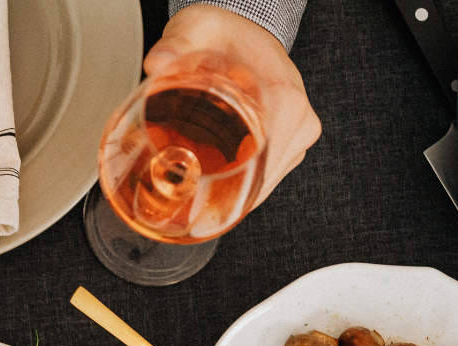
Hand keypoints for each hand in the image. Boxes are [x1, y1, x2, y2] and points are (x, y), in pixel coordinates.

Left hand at [144, 4, 320, 205]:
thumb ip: (177, 42)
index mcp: (285, 99)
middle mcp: (299, 121)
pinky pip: (269, 177)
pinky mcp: (292, 143)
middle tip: (185, 205)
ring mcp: (299, 134)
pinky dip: (243, 187)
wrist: (246, 30)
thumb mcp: (198, 27)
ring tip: (197, 198)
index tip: (198, 201)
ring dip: (233, 196)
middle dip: (223, 199)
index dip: (229, 191)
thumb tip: (157, 64)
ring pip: (265, 185)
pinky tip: (217, 188)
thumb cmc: (225, 33)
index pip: (263, 165)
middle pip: (262, 182)